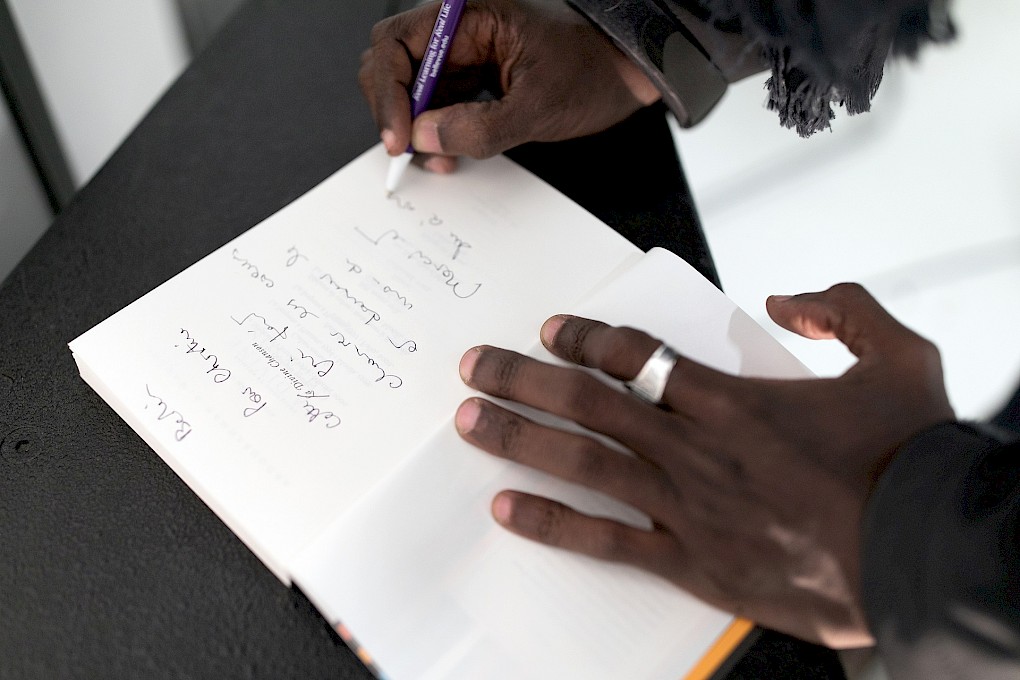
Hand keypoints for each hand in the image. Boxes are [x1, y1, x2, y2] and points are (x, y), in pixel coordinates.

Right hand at [359, 0, 659, 172]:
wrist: (629, 75)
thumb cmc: (595, 71)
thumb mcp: (538, 107)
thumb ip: (478, 127)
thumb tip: (424, 137)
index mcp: (470, 15)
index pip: (398, 44)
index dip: (388, 92)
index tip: (398, 136)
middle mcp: (459, 29)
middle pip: (394, 64)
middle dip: (395, 110)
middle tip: (407, 151)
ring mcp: (464, 54)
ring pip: (413, 89)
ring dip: (415, 127)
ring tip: (437, 158)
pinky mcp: (474, 77)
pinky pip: (438, 104)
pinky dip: (435, 131)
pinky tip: (447, 153)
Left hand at [454, 283, 953, 647]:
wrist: (923, 555)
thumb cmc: (909, 462)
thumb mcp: (900, 358)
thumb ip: (845, 309)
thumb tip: (787, 300)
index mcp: (734, 400)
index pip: (636, 355)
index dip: (585, 337)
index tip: (549, 328)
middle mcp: (695, 448)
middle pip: (588, 403)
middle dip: (521, 379)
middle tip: (472, 365)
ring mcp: (688, 507)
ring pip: (584, 463)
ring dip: (518, 438)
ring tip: (466, 422)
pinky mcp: (693, 562)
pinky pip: (608, 542)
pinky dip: (554, 524)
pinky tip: (506, 508)